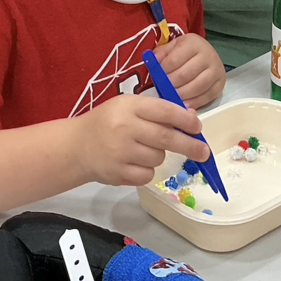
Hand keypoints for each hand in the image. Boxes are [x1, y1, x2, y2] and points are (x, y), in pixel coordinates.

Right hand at [76, 95, 208, 187]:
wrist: (77, 146)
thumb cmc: (108, 122)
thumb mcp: (129, 107)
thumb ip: (158, 111)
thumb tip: (190, 118)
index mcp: (129, 106)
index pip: (164, 111)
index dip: (185, 120)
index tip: (197, 127)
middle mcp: (124, 127)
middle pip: (166, 137)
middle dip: (189, 145)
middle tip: (203, 152)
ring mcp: (120, 152)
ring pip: (158, 157)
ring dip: (159, 155)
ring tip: (143, 149)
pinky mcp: (118, 173)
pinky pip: (147, 174)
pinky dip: (147, 170)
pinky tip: (133, 161)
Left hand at [155, 34, 225, 108]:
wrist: (206, 54)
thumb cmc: (185, 52)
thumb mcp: (172, 47)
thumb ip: (161, 54)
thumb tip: (153, 63)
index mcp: (193, 43)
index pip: (174, 60)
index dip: (163, 71)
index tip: (156, 77)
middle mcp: (208, 55)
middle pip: (185, 75)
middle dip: (171, 85)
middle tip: (162, 91)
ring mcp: (216, 70)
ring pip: (197, 87)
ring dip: (181, 95)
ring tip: (171, 98)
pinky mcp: (220, 84)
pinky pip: (207, 97)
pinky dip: (194, 103)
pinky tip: (183, 104)